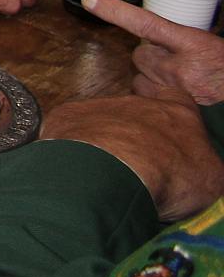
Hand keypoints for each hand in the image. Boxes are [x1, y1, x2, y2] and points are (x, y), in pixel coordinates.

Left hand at [43, 94, 223, 220]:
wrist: (114, 170)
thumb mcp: (209, 177)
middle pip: (136, 112)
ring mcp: (98, 106)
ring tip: (104, 172)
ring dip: (102, 141)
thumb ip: (202, 166)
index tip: (168, 129)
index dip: (173, 111)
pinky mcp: (66, 117)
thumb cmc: (172, 175)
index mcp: (178, 113)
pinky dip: (72, 146)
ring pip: (101, 120)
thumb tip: (196, 170)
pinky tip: (76, 168)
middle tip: (135, 165)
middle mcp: (137, 103)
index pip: (178, 99)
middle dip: (135, 134)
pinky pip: (70, 129)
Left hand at [83, 0, 223, 105]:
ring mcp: (175, 91)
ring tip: (176, 84)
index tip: (90, 1)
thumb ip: (184, 42)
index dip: (116, 12)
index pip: (146, 24)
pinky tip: (167, 97)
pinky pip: (146, 98)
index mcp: (194, 45)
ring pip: (141, 80)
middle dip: (151, 58)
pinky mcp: (176, 108)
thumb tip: (155, 38)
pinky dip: (150, 96)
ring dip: (151, 80)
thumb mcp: (212, 48)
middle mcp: (180, 67)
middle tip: (174, 64)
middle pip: (141, 56)